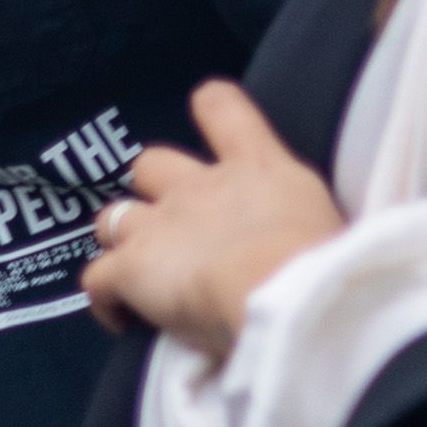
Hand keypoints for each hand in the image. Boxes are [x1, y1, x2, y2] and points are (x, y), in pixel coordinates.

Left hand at [80, 81, 345, 362]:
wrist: (288, 295)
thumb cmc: (328, 264)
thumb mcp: (331, 226)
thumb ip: (304, 221)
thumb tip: (307, 244)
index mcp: (257, 169)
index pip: (223, 109)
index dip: (211, 108)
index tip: (207, 115)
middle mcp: (198, 188)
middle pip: (150, 164)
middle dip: (153, 191)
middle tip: (176, 231)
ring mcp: (157, 226)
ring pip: (113, 218)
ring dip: (122, 241)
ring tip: (141, 277)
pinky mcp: (130, 268)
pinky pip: (96, 280)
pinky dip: (103, 298)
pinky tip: (121, 318)